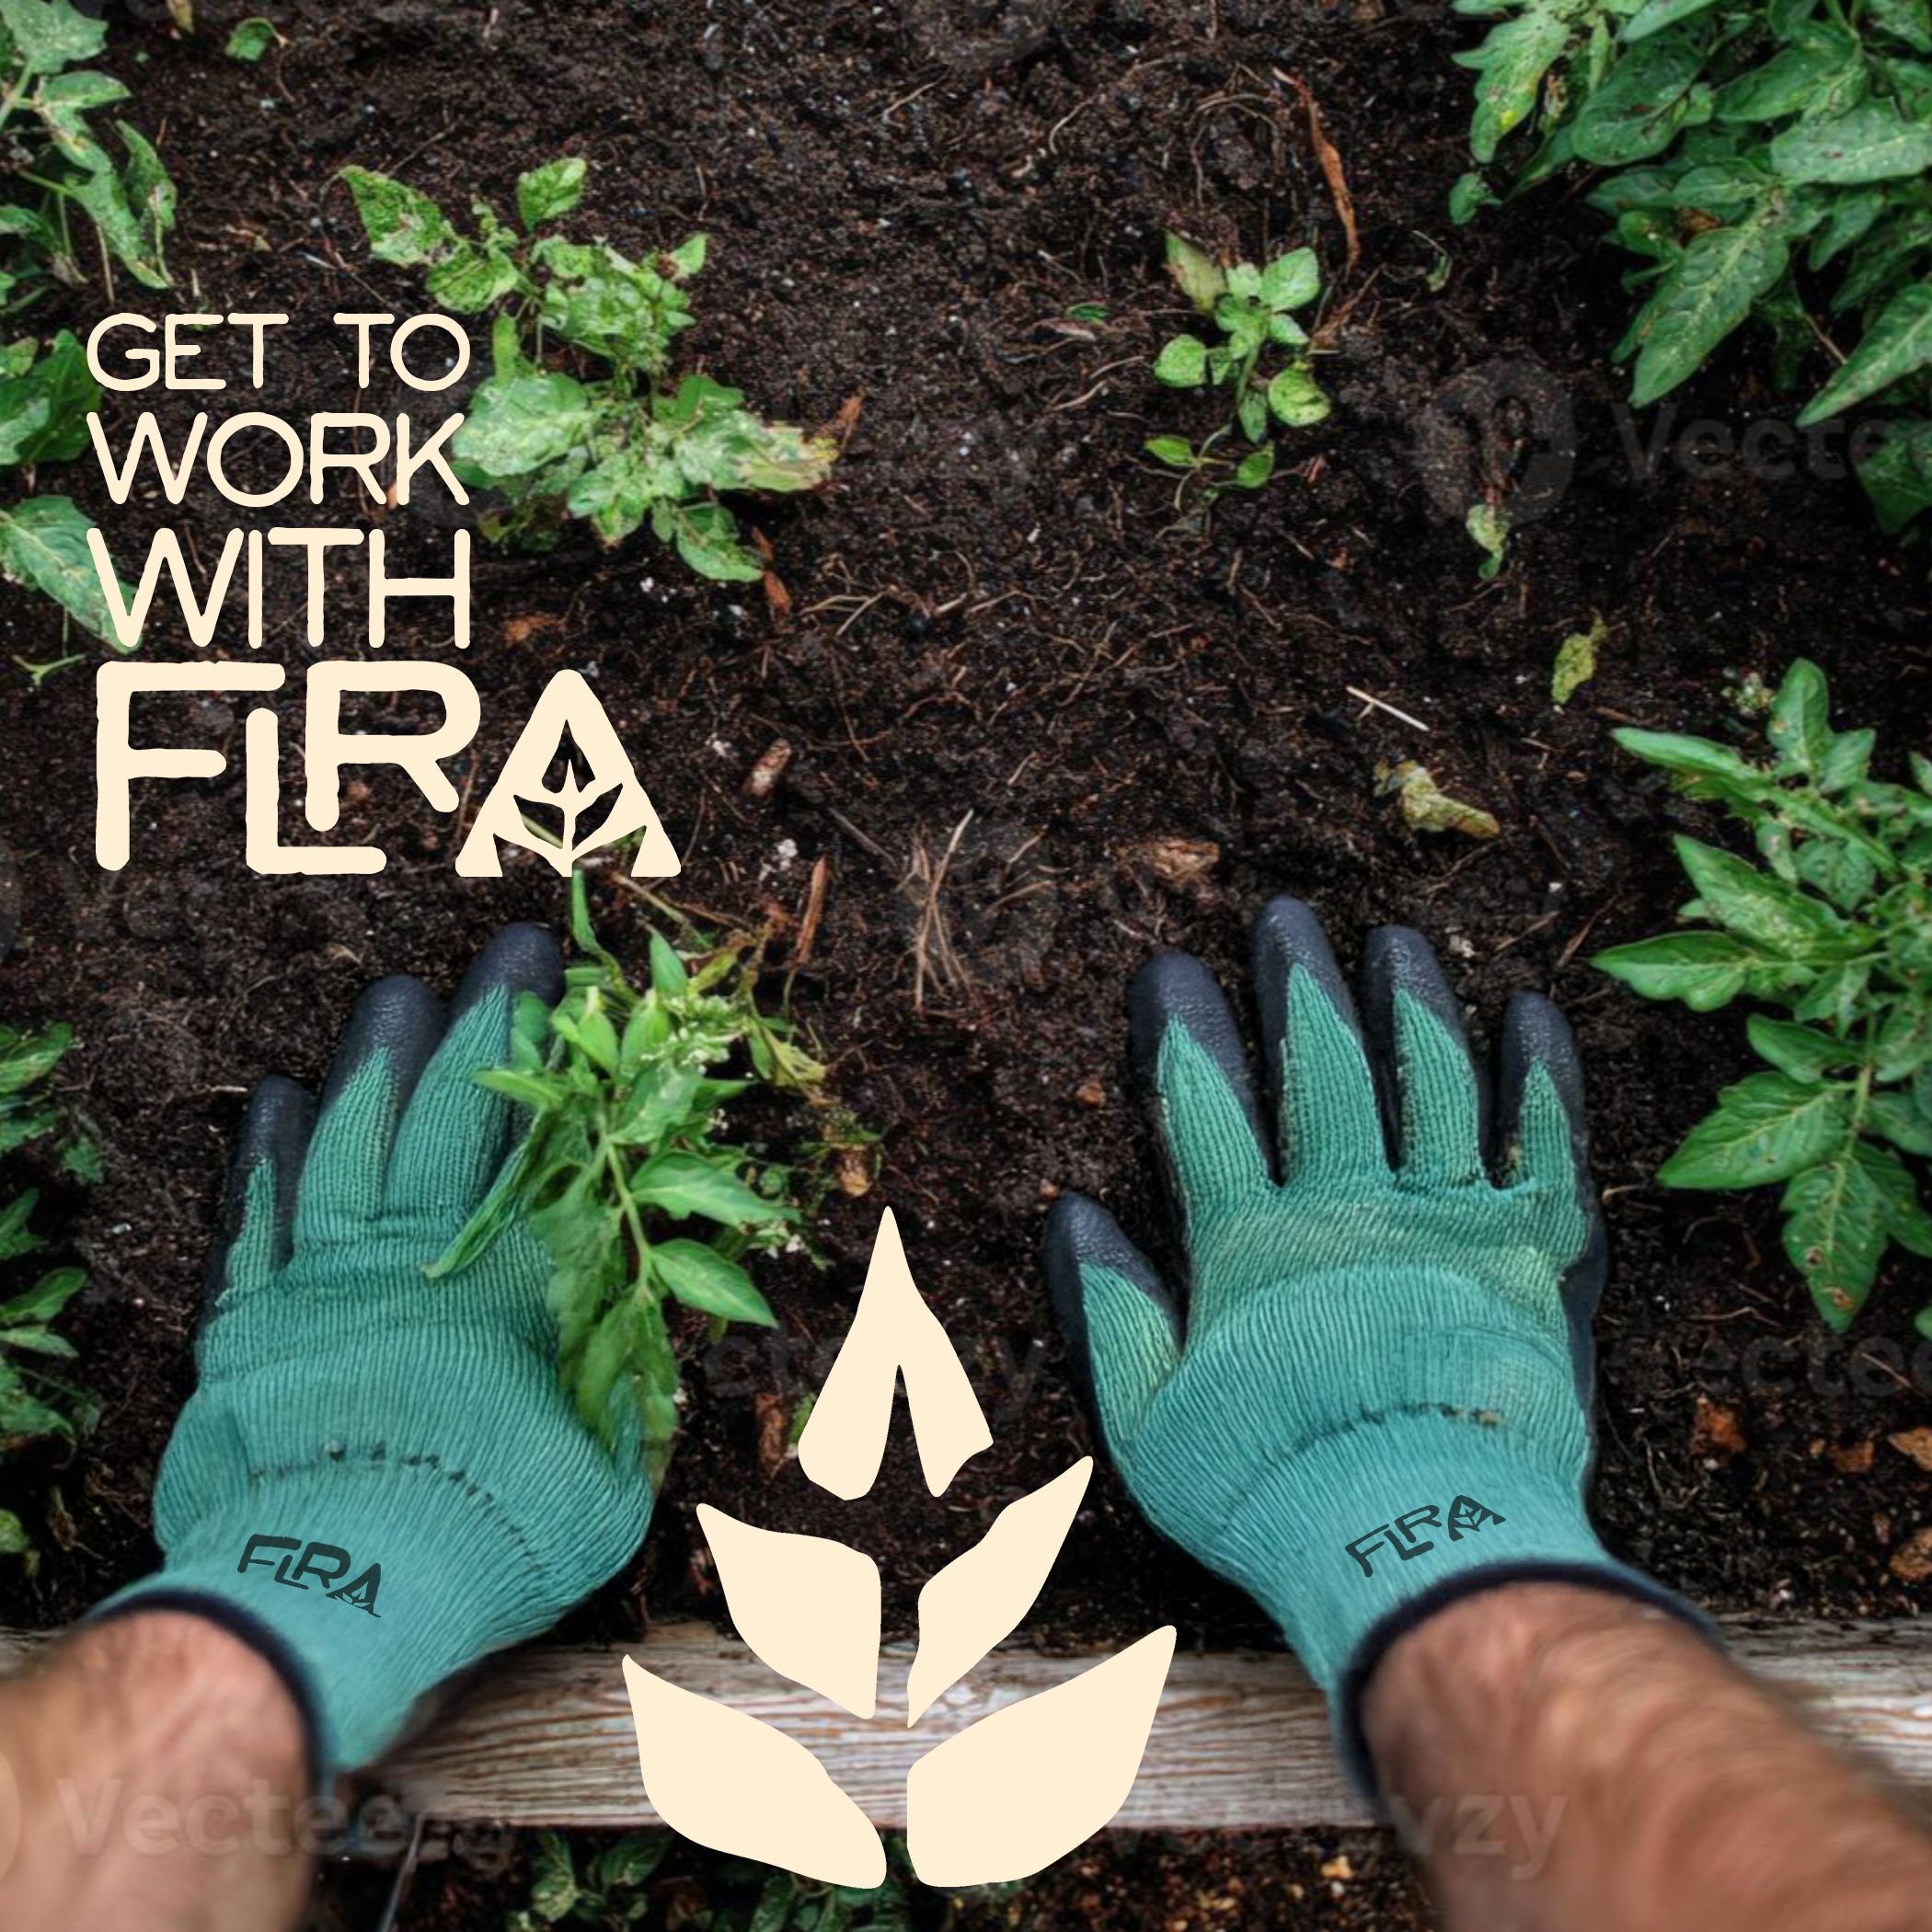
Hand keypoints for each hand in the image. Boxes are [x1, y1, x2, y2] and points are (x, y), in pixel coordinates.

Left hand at [94, 927, 653, 1780]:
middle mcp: (431, 1251)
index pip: (559, 1136)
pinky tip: (280, 1100)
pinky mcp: (255, 1313)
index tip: (588, 994)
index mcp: (529, 1276)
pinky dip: (272, 1149)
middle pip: (460, 1106)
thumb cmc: (501, 1532)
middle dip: (490, 1019)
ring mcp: (333, 1272)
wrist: (350, 1586)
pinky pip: (262, 1206)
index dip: (573, 1061)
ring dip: (379, 1058)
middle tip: (513, 951)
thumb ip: (631, 1385)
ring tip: (398, 994)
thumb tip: (660, 1331)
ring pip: (357, 1133)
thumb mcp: (610, 1469)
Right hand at [1044, 898, 1696, 1777]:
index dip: (1184, 1032)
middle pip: (1321, 1068)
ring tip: (1395, 941)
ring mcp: (1448, 1225)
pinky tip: (1529, 1012)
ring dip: (1409, 1003)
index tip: (1170, 968)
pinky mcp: (1532, 1254)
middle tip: (1289, 918)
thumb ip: (1113, 1317)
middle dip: (1299, 985)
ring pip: (1429, 1081)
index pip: (1207, 1107)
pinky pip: (1540, 1143)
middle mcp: (1348, 1211)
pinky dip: (1536, 1074)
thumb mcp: (1151, 1425)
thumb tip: (1073, 1217)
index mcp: (1252, 1246)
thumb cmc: (1273, 1490)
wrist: (1425, 1546)